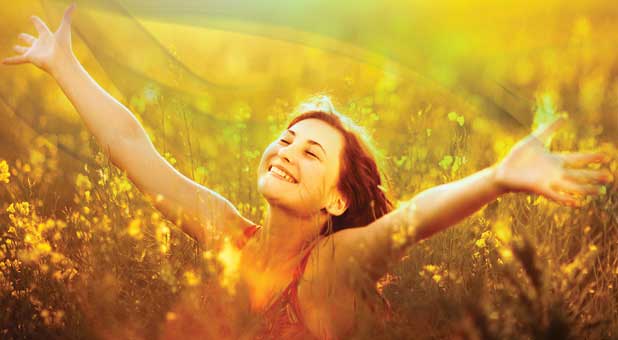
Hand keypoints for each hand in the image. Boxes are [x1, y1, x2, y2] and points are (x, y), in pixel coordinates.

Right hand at [2, 3, 75, 73]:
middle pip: (32, 40)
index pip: (41, 27)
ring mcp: (35, 52)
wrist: (62, 61)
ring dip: (20, 49)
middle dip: (26, 38)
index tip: (32, 18)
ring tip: (15, 48)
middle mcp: (41, 45)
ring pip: (25, 50)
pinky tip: (3, 62)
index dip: (36, 22)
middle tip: (20, 36)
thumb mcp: (64, 28)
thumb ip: (67, 16)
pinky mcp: (30, 58)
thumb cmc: (64, 46)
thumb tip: (74, 4)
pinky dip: (10, 61)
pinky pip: (18, 60)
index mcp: (48, 37)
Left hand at [493, 116, 613, 206]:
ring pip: (570, 186)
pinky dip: (565, 199)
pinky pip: (554, 195)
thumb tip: (565, 116)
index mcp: (555, 160)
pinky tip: (576, 203)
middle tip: (609, 178)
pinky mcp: (538, 188)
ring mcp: (548, 181)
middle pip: (578, 174)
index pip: (577, 158)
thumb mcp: (534, 140)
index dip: (591, 157)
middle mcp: (555, 172)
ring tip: (598, 192)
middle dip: (593, 176)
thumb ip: (549, 129)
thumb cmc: (518, 157)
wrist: (502, 171)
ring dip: (584, 189)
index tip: (606, 156)